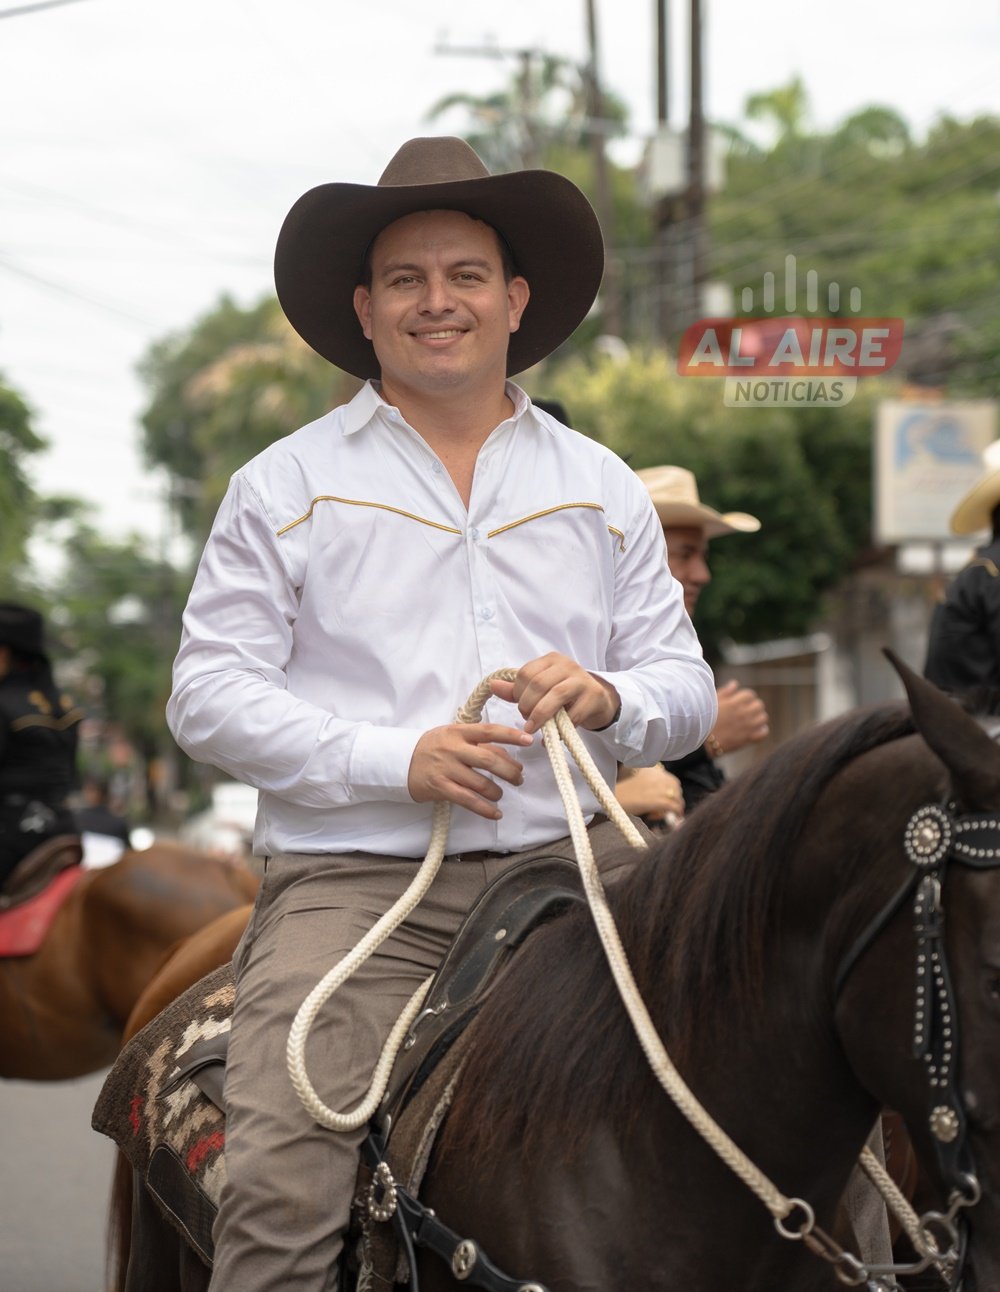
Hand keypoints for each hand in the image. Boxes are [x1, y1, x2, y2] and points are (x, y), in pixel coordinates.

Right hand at [408, 723, 532, 819]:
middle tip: (519, 779)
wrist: (401, 761)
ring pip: (480, 783)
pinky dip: (485, 809)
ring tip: (500, 794)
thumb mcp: (454, 736)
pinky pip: (468, 801)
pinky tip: (495, 813)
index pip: (489, 731)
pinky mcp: (441, 788)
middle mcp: (453, 749)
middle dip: (509, 771)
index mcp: (458, 732)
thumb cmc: (434, 747)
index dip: (510, 735)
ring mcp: (446, 769)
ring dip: (497, 791)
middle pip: (489, 760)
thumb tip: (508, 756)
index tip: (528, 740)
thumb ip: (479, 744)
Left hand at [488, 652, 619, 734]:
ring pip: (555, 695)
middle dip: (527, 705)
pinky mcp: (594, 696)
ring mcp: (582, 679)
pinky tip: (553, 737)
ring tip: (532, 729)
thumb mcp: (540, 689)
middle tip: (527, 721)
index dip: (518, 693)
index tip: (520, 707)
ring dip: (540, 715)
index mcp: (551, 660)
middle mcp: (567, 665)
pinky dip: (560, 729)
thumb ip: (517, 689)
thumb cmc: (565, 695)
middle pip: (538, 684)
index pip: (526, 673)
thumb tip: (493, 686)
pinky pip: (573, 714)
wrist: (599, 701)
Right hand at [615, 765, 683, 822]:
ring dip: (674, 808)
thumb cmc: (624, 793)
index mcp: (653, 771)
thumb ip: (653, 785)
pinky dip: (675, 813)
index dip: (674, 792)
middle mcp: (658, 778)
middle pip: (677, 790)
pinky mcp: (658, 800)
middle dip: (675, 800)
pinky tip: (670, 817)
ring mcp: (659, 789)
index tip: (669, 800)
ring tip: (662, 814)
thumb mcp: (640, 782)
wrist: (613, 799)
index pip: (672, 781)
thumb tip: (667, 797)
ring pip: (677, 799)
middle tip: (668, 809)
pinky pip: (674, 807)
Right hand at [711, 679, 769, 754]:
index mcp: (734, 703)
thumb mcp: (712, 702)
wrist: (702, 741)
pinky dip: (762, 730)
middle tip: (748, 710)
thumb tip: (735, 684)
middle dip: (754, 706)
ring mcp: (747, 726)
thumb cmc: (704, 719)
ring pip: (763, 718)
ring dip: (759, 717)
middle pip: (759, 705)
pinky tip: (755, 730)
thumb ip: (725, 691)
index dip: (747, 697)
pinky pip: (763, 733)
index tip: (742, 701)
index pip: (750, 695)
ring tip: (752, 719)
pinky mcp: (748, 738)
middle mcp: (743, 713)